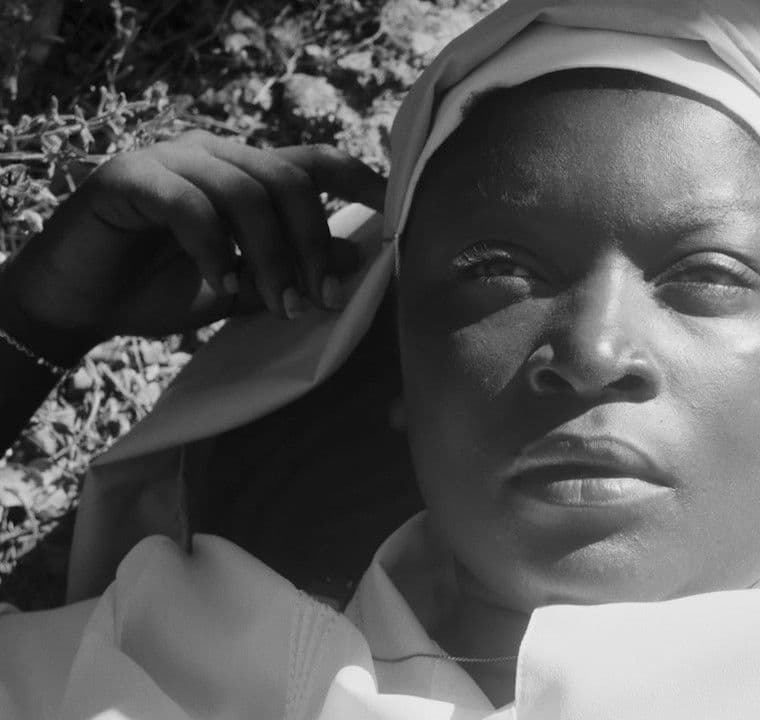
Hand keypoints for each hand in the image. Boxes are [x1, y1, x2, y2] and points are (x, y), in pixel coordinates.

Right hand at [0, 131, 385, 360]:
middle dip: (314, 242)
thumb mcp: (240, 287)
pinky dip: (213, 248)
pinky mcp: (127, 175)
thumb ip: (290, 270)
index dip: (359, 181)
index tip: (394, 219)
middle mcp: (212, 153)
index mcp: (244, 171)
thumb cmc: (161, 291)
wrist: (79, 303)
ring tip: (278, 303)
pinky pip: (187, 203)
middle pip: (289, 179)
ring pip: (245, 191)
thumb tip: (356, 257)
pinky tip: (218, 285)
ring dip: (271, 255)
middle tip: (322, 297)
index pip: (314, 161)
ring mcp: (169, 157)